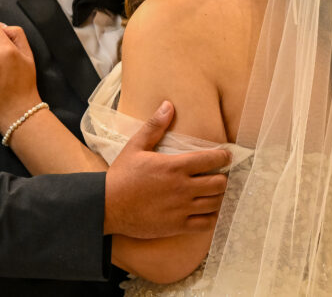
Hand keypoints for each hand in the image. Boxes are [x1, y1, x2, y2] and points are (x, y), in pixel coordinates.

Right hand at [104, 101, 230, 237]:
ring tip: (215, 193)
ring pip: (216, 203)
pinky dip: (211, 217)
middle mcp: (182, 188)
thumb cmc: (121, 176)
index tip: (226, 156)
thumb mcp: (136, 146)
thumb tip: (168, 105)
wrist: (105, 206)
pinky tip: (208, 211)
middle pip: (219, 183)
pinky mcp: (176, 226)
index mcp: (175, 166)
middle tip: (219, 176)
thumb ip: (155, 126)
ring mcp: (180, 208)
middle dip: (223, 178)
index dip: (224, 157)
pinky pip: (205, 224)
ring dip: (219, 197)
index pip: (212, 159)